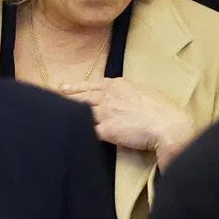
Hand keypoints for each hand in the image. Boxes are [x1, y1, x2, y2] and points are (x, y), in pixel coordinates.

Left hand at [60, 77, 195, 169]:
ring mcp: (106, 112)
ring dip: (66, 114)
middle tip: (49, 98)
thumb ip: (129, 92)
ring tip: (52, 116)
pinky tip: (65, 133)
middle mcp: (109, 96)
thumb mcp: (144, 92)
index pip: (92, 85)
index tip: (63, 88)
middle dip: (64, 98)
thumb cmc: (163, 111)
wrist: (169, 125)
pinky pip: (86, 130)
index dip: (76, 87)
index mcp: (118, 85)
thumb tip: (124, 97)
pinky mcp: (106, 129)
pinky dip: (76, 130)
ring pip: (79, 111)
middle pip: (81, 97)